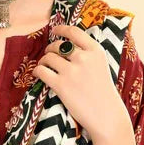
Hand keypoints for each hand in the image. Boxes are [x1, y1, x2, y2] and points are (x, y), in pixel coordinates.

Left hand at [31, 23, 129, 140]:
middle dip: (50, 49)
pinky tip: (39, 74)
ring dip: (43, 61)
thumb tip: (66, 46)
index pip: (74, 32)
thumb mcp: (101, 66)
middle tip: (49, 56)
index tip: (54, 31)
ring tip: (45, 67)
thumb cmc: (103, 92)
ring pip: (48, 57)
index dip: (61, 29)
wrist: (106, 115)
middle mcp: (83, 57)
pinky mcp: (60, 84)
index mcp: (95, 51)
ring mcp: (71, 71)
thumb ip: (87, 54)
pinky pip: (41, 71)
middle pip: (58, 45)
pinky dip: (37, 71)